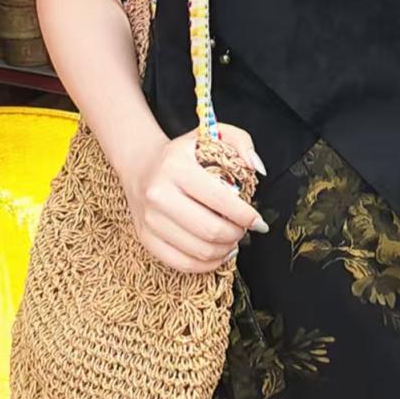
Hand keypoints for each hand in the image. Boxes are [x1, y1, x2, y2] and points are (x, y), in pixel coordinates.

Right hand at [123, 121, 265, 273]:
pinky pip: (181, 263)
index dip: (246, 216)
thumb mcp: (213, 134)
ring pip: (198, 251)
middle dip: (237, 235)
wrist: (141, 164)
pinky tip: (217, 254)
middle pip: (210, 230)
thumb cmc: (184, 153)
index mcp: (177, 167)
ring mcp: (150, 219)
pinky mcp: (145, 237)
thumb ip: (241, 143)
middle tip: (244, 230)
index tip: (258, 221)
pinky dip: (206, 264)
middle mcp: (159, 194)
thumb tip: (257, 169)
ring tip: (233, 241)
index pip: (220, 201)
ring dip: (224, 251)